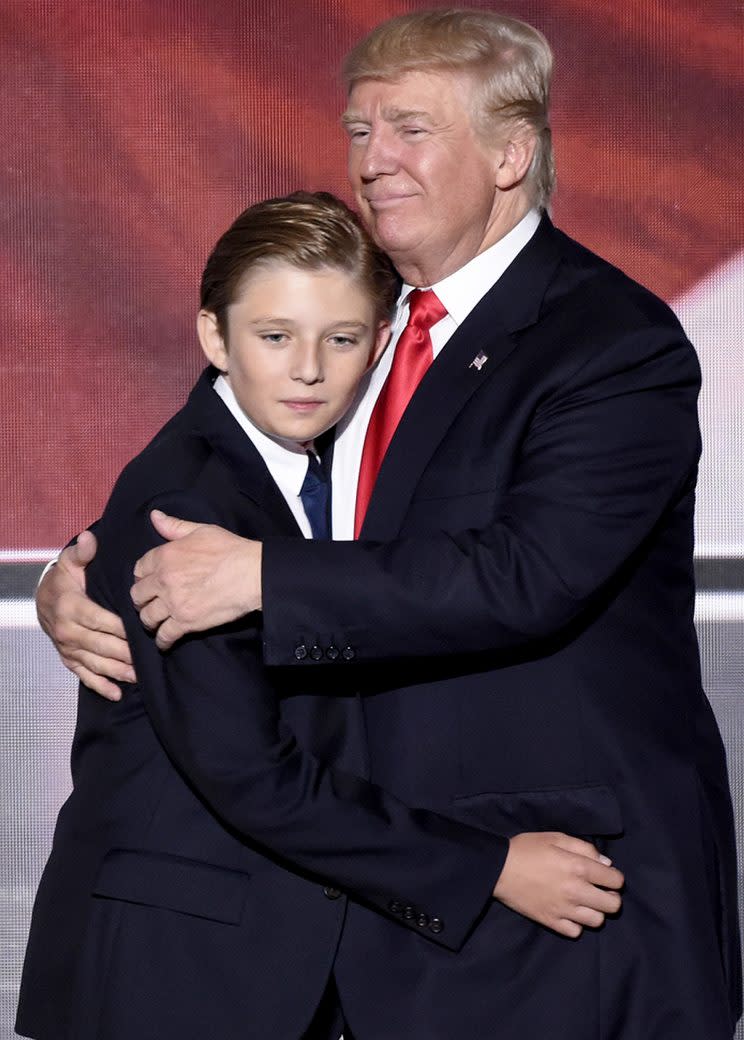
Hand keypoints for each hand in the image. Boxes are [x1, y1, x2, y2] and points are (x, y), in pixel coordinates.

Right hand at [36, 530, 134, 700]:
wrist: (43, 598)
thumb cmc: (65, 579)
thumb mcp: (71, 562)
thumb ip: (83, 552)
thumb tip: (90, 539)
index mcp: (71, 607)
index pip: (101, 621)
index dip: (122, 628)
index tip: (143, 631)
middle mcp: (68, 631)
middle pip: (101, 645)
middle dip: (125, 653)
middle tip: (148, 658)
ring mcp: (68, 648)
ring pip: (95, 663)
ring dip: (117, 672)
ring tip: (139, 677)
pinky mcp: (68, 658)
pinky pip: (83, 675)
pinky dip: (100, 686)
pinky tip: (117, 694)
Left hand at [131, 510, 262, 649]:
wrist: (252, 573)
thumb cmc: (230, 549)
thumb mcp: (201, 530)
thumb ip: (174, 526)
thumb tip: (154, 516)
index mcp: (164, 555)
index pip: (138, 569)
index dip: (142, 576)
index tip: (148, 581)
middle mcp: (163, 580)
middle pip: (137, 595)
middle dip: (142, 599)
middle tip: (150, 603)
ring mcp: (173, 602)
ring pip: (147, 617)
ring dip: (150, 620)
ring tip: (156, 622)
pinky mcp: (186, 622)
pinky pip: (164, 635)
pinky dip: (163, 640)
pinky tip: (165, 640)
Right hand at [492, 831, 623, 937]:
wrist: (498, 868)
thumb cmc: (527, 848)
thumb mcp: (555, 837)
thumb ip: (584, 848)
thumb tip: (606, 863)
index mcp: (579, 867)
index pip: (615, 880)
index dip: (614, 877)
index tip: (605, 875)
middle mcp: (576, 891)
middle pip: (613, 905)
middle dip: (610, 896)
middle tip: (598, 890)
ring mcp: (564, 909)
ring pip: (598, 921)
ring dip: (595, 911)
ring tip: (584, 902)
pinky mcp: (551, 922)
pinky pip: (576, 932)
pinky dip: (576, 924)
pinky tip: (569, 912)